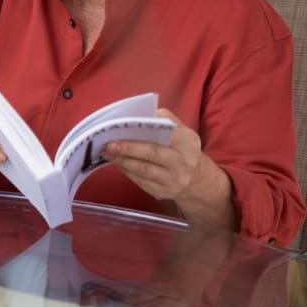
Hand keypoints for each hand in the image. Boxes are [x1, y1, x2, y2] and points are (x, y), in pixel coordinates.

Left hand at [101, 108, 234, 229]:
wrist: (198, 181)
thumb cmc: (183, 151)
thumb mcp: (183, 132)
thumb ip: (165, 120)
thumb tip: (140, 114)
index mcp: (188, 142)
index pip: (166, 134)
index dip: (144, 131)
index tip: (124, 127)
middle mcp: (183, 163)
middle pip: (153, 154)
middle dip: (128, 149)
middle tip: (109, 144)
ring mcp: (173, 180)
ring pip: (144, 170)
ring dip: (123, 161)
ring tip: (108, 152)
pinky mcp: (162, 193)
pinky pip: (140, 182)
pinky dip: (127, 171)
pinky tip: (118, 163)